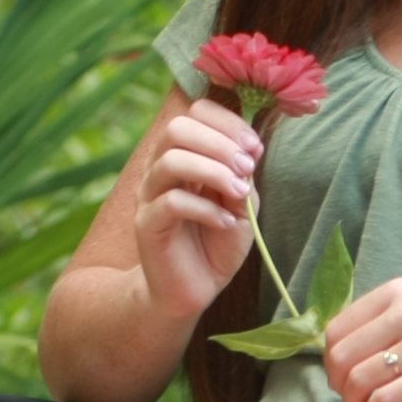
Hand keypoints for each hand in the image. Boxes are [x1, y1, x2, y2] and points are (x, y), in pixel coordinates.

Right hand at [134, 97, 264, 320]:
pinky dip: (205, 209)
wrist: (193, 289)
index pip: (196, 112)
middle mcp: (160, 168)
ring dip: (214, 172)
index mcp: (184, 154)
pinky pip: (171, 202)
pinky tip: (224, 223)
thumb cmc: (217, 243)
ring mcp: (149, 195)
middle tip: (247, 168)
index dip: (228, 122)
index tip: (255, 148)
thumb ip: (242, 175)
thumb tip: (247, 150)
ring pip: (171, 160)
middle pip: (177, 127)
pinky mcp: (146, 225)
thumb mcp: (241, 205)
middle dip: (220, 143)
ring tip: (240, 194)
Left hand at [322, 276, 401, 401]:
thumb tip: (345, 353)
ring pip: (359, 380)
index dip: (331, 360)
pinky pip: (385, 400)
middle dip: (338, 384)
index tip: (344, 376)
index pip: (336, 329)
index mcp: (399, 292)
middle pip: (341, 356)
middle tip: (352, 398)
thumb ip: (391, 320)